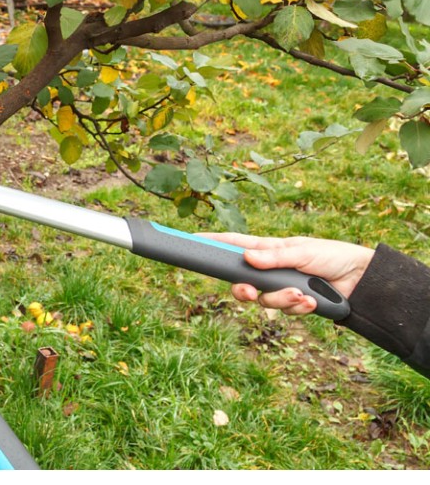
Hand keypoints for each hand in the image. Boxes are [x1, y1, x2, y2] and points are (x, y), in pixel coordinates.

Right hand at [201, 233, 373, 314]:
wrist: (363, 281)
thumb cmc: (332, 255)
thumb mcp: (303, 252)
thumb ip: (274, 257)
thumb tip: (246, 258)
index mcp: (267, 250)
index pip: (233, 245)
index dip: (211, 244)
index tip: (191, 241)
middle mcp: (269, 270)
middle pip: (241, 283)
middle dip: (243, 291)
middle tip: (248, 294)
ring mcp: (281, 288)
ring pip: (265, 301)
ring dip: (282, 300)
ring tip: (302, 295)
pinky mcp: (295, 305)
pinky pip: (286, 312)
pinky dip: (298, 308)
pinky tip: (312, 301)